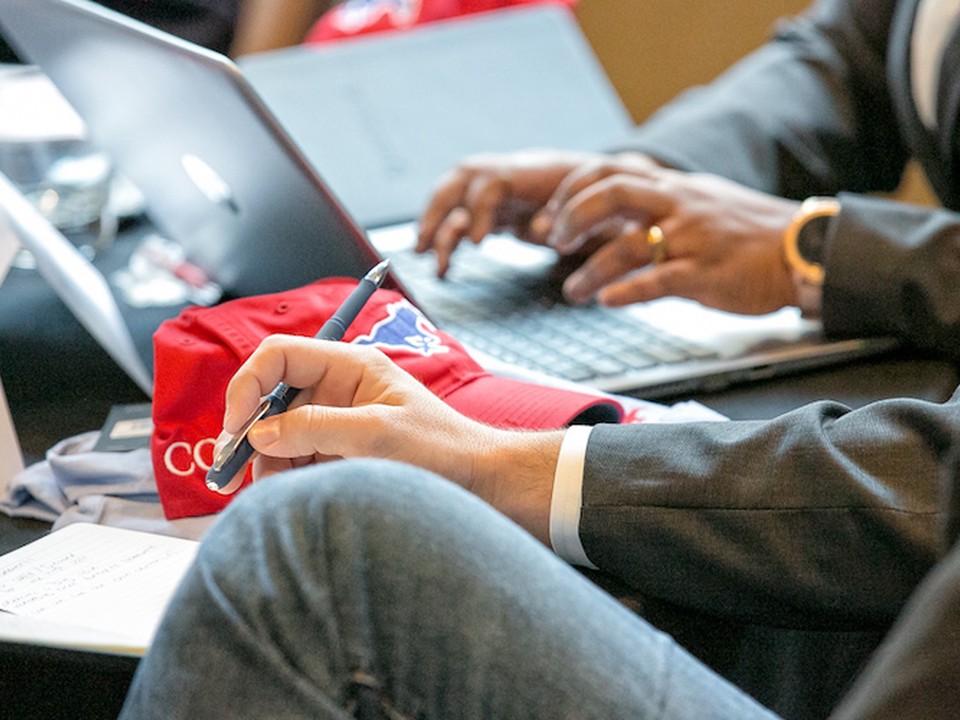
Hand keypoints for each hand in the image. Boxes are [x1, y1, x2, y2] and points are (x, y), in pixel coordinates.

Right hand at [219, 335, 562, 542]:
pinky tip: (289, 496)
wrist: (478, 482)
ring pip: (279, 434)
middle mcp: (337, 388)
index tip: (235, 429)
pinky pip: (297, 458)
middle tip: (230, 475)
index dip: (248, 386)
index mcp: (349, 366)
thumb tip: (259, 433)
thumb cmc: (442, 448)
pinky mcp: (338, 451)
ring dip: (268, 462)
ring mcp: (336, 420)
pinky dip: (285, 476)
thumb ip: (316, 428)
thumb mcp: (377, 435)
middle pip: (272, 399)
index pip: (278, 356)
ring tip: (273, 493)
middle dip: (250, 433)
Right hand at [416, 149, 604, 275]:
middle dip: (438, 209)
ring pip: (457, 195)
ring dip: (435, 221)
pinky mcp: (503, 210)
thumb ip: (574, 217)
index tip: (476, 242)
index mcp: (537, 172)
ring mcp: (505, 190)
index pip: (494, 181)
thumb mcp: (603, 209)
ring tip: (422, 252)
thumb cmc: (615, 202)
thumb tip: (542, 228)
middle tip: (425, 243)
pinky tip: (444, 267)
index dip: (479, 208)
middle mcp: (514, 174)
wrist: (621, 192)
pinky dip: (451, 240)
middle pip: (462, 179)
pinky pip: (466, 219)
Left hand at [539, 157, 802, 314]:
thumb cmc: (748, 233)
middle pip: (610, 193)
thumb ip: (658, 205)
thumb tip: (614, 214)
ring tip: (572, 291)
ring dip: (590, 270)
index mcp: (673, 187)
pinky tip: (606, 301)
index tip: (550, 216)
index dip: (571, 190)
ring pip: (627, 245)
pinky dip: (626, 292)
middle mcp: (678, 205)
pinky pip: (657, 281)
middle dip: (571, 217)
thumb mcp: (700, 204)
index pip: (609, 171)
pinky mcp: (705, 273)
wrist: (802, 250)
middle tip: (553, 243)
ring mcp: (691, 238)